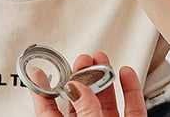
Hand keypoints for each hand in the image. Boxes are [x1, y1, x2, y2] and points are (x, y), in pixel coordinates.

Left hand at [30, 52, 145, 116]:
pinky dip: (131, 90)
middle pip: (79, 100)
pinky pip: (132, 110)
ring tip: (102, 60)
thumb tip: (77, 87)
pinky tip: (127, 74)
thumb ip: (85, 111)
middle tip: (83, 58)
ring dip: (104, 78)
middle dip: (81, 75)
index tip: (37, 68)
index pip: (48, 110)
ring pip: (106, 102)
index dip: (42, 88)